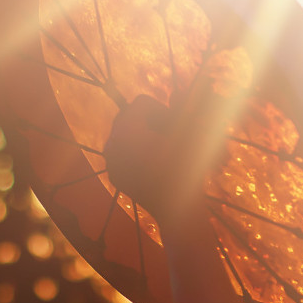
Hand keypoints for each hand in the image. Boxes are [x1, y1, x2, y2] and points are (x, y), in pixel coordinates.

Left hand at [105, 92, 228, 228]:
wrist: (179, 210)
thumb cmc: (189, 170)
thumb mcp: (192, 135)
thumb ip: (185, 110)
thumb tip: (177, 91)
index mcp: (126, 130)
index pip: (142, 102)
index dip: (163, 110)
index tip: (178, 126)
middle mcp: (111, 142)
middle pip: (131, 116)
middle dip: (152, 121)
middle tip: (173, 137)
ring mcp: (110, 161)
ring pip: (127, 133)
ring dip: (147, 135)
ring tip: (167, 149)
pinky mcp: (113, 175)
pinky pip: (123, 152)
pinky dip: (138, 152)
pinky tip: (156, 165)